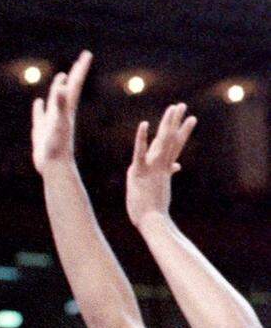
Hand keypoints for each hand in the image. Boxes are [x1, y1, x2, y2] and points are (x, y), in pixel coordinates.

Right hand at [31, 51, 92, 173]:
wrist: (55, 167)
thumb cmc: (58, 146)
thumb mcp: (59, 122)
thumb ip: (60, 104)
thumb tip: (62, 86)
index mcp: (67, 108)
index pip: (75, 84)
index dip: (80, 69)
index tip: (87, 54)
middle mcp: (62, 112)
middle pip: (70, 88)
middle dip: (75, 73)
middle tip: (81, 59)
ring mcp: (53, 121)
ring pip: (56, 100)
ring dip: (58, 87)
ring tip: (61, 77)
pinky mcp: (43, 131)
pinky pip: (41, 115)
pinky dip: (40, 107)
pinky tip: (38, 102)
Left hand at [125, 103, 196, 227]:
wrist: (152, 222)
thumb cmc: (153, 212)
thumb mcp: (159, 191)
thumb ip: (165, 177)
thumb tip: (177, 167)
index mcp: (163, 170)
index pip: (174, 148)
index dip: (181, 134)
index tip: (189, 121)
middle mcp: (160, 166)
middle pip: (171, 139)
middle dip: (176, 122)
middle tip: (183, 106)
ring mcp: (152, 167)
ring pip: (162, 141)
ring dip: (167, 123)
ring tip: (174, 107)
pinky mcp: (139, 171)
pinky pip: (140, 152)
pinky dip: (141, 139)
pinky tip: (144, 124)